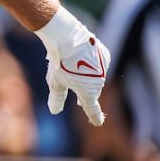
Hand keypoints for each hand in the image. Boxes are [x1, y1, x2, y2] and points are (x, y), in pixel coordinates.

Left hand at [38, 11, 111, 125]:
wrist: (68, 38)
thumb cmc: (60, 62)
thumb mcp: (55, 82)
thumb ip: (56, 98)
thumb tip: (55, 111)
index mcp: (88, 92)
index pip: (92, 108)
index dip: (95, 116)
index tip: (98, 123)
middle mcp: (99, 81)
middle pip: (92, 92)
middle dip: (85, 96)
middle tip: (79, 103)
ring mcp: (104, 68)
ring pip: (95, 77)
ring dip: (87, 79)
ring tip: (75, 74)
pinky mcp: (104, 55)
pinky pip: (98, 64)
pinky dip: (91, 64)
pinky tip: (81, 59)